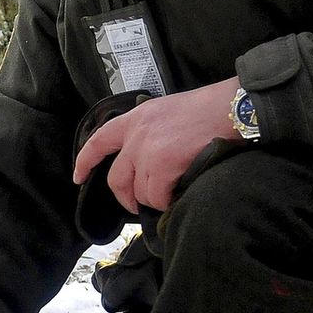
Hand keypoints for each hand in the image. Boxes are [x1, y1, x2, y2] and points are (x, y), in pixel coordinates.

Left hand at [73, 76, 241, 212]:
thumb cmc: (209, 109)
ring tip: (172, 193)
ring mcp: (148, 151)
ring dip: (155, 199)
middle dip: (125, 198)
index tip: (78, 177)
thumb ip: (149, 131)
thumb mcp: (167, 111)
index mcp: (136, 118)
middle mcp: (136, 134)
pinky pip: (158, 196)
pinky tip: (180, 193)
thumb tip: (144, 160)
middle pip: (116, 178)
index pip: (99, 141)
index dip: (85, 161)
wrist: (234, 107)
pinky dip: (168, 201)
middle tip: (136, 205)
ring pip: (140, 192)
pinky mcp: (163, 165)